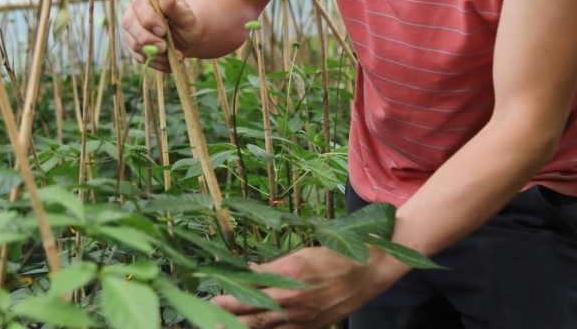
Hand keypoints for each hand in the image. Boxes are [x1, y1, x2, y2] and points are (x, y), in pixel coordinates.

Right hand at [121, 0, 200, 72]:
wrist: (186, 39)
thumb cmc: (186, 24)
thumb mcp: (186, 16)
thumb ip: (175, 8)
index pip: (139, 5)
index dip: (149, 19)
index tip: (163, 31)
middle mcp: (133, 11)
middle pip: (129, 23)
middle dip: (148, 39)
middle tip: (165, 47)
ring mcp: (130, 29)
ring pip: (134, 43)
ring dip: (155, 53)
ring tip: (174, 55)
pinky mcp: (132, 45)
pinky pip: (138, 57)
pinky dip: (155, 62)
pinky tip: (168, 61)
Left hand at [212, 246, 405, 328]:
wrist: (368, 273)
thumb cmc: (333, 258)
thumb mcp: (301, 255)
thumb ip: (273, 268)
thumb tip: (247, 273)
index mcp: (290, 276)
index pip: (251, 287)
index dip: (230, 292)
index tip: (212, 294)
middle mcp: (294, 300)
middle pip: (253, 311)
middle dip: (228, 314)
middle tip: (208, 314)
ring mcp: (303, 318)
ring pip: (265, 328)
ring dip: (242, 326)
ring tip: (220, 326)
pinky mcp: (311, 328)